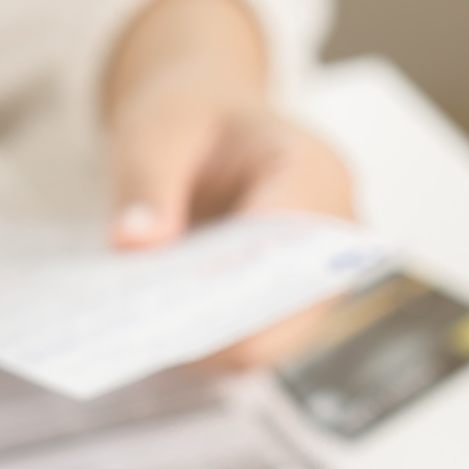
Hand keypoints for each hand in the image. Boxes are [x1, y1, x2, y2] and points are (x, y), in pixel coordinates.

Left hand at [103, 0, 356, 366]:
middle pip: (280, 317)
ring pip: (266, 344)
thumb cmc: (193, 121)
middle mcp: (335, 233)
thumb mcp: (157, 134)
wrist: (209, 121)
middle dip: (211, 332)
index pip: (281, 251)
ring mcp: (320, 276)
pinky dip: (206, 345)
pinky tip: (160, 336)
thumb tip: (134, 243)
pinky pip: (252, 343)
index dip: (226, 290)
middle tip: (140, 338)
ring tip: (145, 339)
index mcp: (313, 173)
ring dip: (205, 346)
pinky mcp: (293, 306)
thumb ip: (147, 185)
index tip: (163, 310)